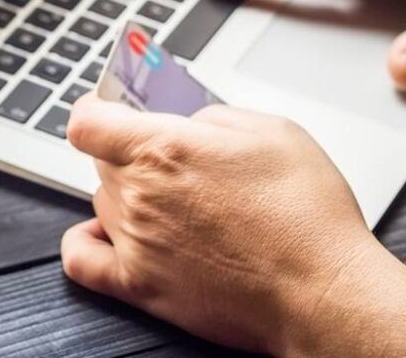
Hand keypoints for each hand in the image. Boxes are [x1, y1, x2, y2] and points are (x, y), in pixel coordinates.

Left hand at [61, 95, 405, 355]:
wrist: (324, 294)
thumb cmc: (307, 215)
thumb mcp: (271, 131)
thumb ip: (212, 117)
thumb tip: (185, 120)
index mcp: (161, 149)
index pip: (86, 120)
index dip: (95, 110)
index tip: (109, 110)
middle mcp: (138, 194)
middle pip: (100, 159)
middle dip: (129, 153)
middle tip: (172, 161)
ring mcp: (134, 241)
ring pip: (102, 201)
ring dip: (125, 195)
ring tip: (174, 203)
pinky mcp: (138, 286)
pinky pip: (81, 258)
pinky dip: (87, 241)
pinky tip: (109, 234)